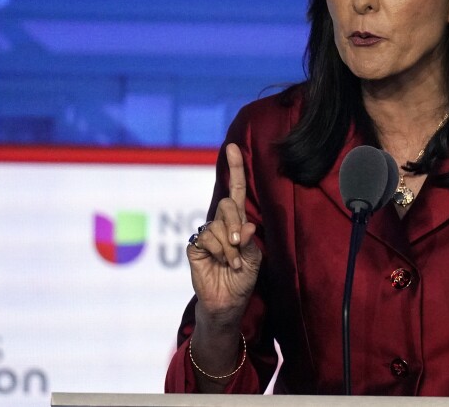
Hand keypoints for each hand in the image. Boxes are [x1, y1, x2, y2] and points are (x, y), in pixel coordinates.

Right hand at [187, 143, 261, 326]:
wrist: (228, 301)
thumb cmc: (243, 278)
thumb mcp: (254, 259)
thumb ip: (248, 241)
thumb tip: (246, 225)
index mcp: (238, 221)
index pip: (236, 189)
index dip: (235, 168)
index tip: (232, 146)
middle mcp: (221, 223)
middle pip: (227, 205)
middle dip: (234, 226)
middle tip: (239, 248)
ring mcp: (206, 233)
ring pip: (216, 225)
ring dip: (228, 248)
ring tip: (231, 263)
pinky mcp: (194, 246)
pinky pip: (205, 239)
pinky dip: (217, 252)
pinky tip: (218, 263)